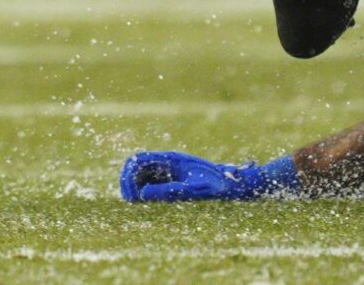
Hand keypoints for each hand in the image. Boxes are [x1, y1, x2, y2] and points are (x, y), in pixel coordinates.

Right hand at [119, 150, 296, 202]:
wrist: (235, 185)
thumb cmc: (217, 186)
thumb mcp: (193, 190)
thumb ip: (168, 191)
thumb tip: (143, 194)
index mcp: (170, 159)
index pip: (137, 160)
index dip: (128, 176)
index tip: (130, 195)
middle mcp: (167, 162)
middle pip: (136, 167)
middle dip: (128, 182)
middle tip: (131, 202)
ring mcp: (170, 169)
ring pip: (142, 175)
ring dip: (136, 187)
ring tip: (138, 204)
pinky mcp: (174, 178)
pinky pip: (152, 182)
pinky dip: (145, 191)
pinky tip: (149, 203)